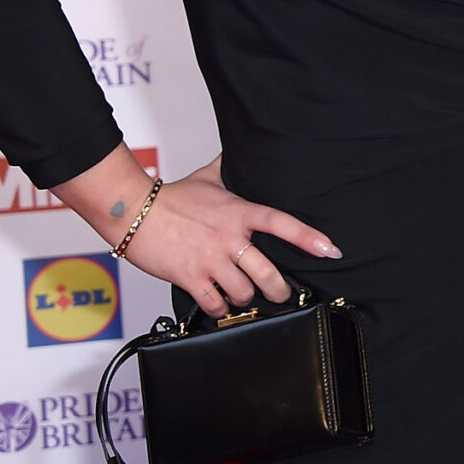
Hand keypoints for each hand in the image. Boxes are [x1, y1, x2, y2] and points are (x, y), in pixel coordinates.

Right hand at [116, 160, 341, 319]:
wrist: (132, 211)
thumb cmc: (171, 197)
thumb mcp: (210, 178)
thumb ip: (231, 170)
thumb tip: (244, 154)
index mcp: (239, 212)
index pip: (283, 224)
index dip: (309, 238)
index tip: (330, 249)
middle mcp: (229, 238)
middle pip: (268, 272)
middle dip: (280, 289)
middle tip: (282, 293)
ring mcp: (210, 259)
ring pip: (244, 292)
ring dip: (246, 299)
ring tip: (244, 296)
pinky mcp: (189, 277)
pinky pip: (215, 303)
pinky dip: (221, 309)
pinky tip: (219, 304)